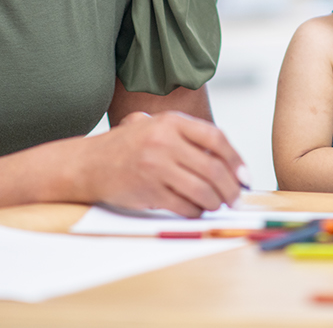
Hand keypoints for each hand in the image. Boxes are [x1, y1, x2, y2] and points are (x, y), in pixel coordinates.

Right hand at [78, 111, 244, 216]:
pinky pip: (184, 206)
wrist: (87, 164)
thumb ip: (186, 135)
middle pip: (214, 169)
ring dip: (216, 203)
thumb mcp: (153, 126)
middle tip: (236, 198)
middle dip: (231, 188)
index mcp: (171, 121)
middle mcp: (165, 141)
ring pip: (203, 191)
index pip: (216, 139)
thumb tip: (228, 160)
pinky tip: (196, 210)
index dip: (236, 160)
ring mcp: (156, 166)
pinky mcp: (148, 190)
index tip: (245, 176)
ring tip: (217, 205)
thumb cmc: (125, 147)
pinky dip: (196, 212)